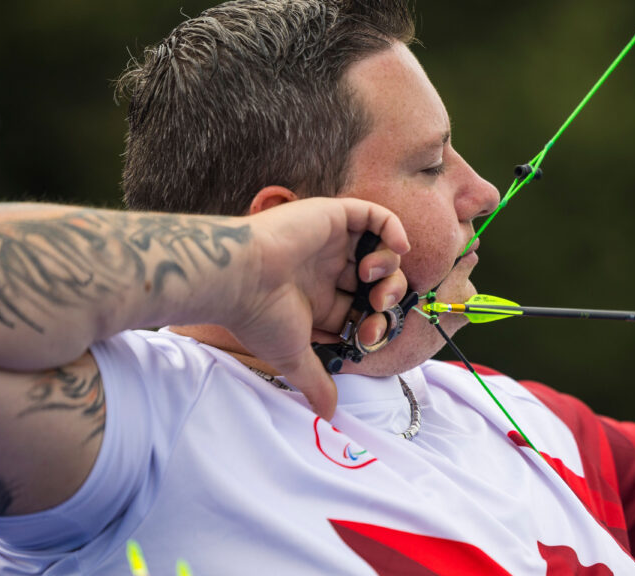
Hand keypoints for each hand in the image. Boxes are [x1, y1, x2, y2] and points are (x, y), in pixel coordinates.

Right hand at [226, 197, 409, 418]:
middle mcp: (324, 269)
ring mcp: (329, 242)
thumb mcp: (293, 355)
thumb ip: (314, 381)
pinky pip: (374, 215)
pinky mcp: (331, 217)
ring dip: (389, 267)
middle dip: (388, 297)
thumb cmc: (258, 315)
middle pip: (375, 282)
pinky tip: (396, 247)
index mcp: (317, 298)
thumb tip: (328, 415)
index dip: (375, 322)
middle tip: (379, 307)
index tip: (369, 334)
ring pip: (379, 250)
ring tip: (370, 275)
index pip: (360, 309)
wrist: (239, 276)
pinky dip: (392, 229)